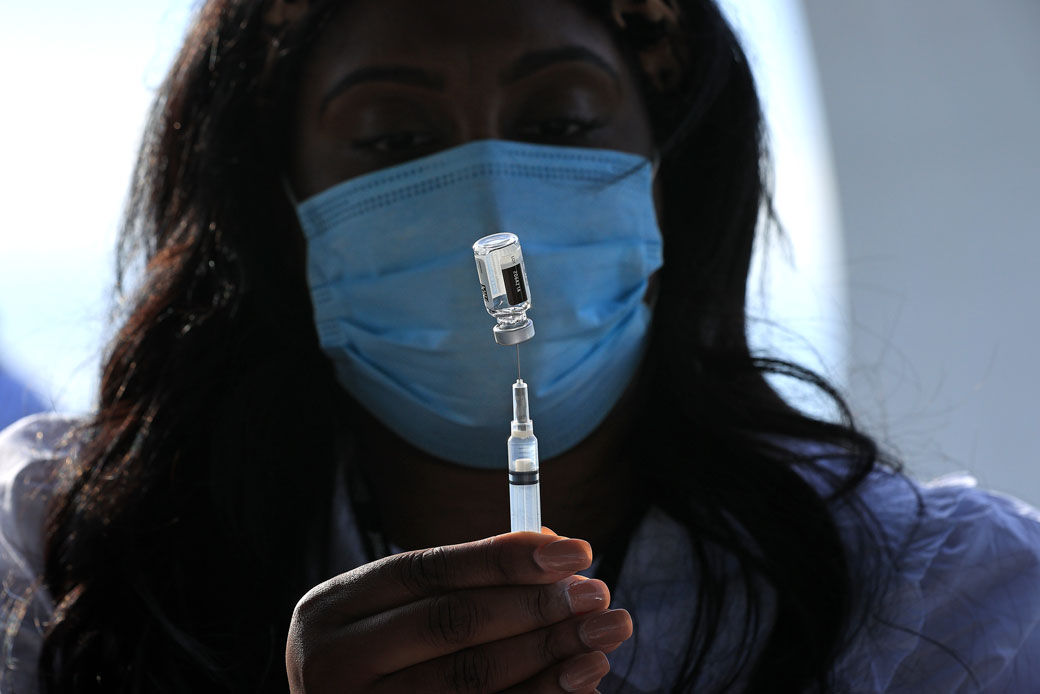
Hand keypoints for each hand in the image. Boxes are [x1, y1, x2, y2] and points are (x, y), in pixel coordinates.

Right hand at [285, 531, 631, 692]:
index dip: (504, 558)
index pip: (428, 571)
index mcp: (333, 610)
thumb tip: (552, 547)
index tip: (574, 550)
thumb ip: (464, 582)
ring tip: (603, 636)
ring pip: (469, 680)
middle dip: (534, 605)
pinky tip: (581, 680)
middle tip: (597, 593)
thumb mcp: (396, 615)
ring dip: (547, 654)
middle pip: (450, 623)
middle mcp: (335, 664)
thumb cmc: (383, 661)